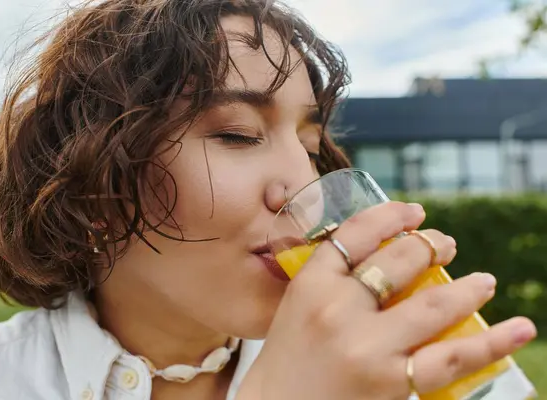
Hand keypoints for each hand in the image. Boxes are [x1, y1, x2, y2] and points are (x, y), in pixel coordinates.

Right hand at [237, 202, 535, 399]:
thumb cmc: (286, 361)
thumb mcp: (295, 309)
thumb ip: (328, 283)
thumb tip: (379, 263)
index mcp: (310, 283)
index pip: (357, 232)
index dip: (392, 215)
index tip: (414, 213)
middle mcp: (339, 308)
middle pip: (399, 261)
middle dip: (431, 245)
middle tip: (447, 245)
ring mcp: (368, 345)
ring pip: (433, 304)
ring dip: (467, 288)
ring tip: (485, 282)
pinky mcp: (391, 382)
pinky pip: (450, 357)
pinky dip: (490, 343)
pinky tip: (518, 330)